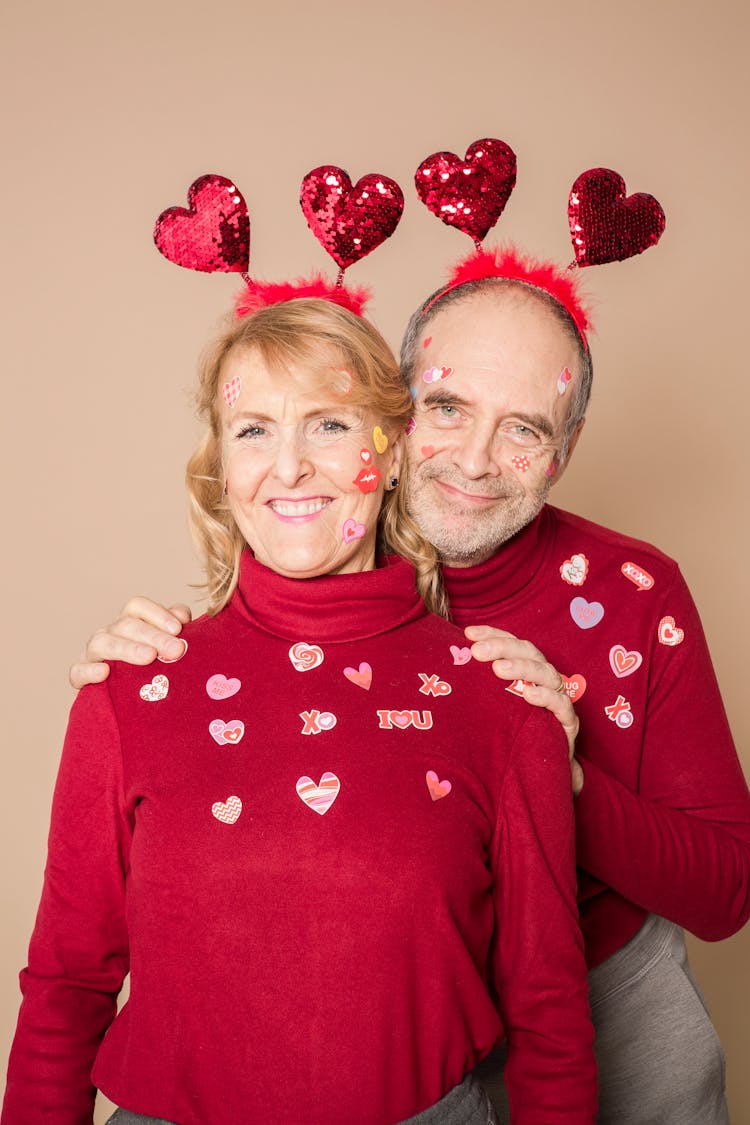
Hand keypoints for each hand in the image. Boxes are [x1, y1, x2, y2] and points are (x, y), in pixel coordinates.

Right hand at [69, 598, 191, 689]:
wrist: (124, 705)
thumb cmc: (151, 670)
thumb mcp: (164, 648)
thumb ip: (174, 630)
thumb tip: (183, 617)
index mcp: (128, 622)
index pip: (137, 606)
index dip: (157, 613)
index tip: (179, 629)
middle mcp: (109, 633)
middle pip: (125, 625)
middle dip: (153, 636)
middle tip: (176, 650)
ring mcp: (92, 654)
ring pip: (101, 643)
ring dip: (127, 649)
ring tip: (149, 657)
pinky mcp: (80, 676)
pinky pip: (78, 671)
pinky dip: (89, 670)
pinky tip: (105, 672)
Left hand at [465, 624, 583, 796]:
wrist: (540, 768)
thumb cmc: (513, 731)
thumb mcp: (493, 706)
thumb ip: (479, 686)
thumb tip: (445, 668)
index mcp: (525, 668)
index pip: (511, 643)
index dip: (492, 634)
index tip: (468, 633)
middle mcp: (543, 678)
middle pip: (527, 652)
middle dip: (502, 647)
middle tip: (477, 651)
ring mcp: (557, 697)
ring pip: (546, 673)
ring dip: (522, 668)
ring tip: (498, 669)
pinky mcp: (567, 721)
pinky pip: (561, 704)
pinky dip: (546, 696)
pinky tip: (529, 694)